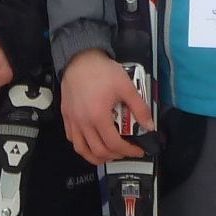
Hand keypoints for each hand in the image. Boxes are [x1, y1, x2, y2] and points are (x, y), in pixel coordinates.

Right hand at [60, 48, 151, 165]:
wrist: (79, 58)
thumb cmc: (101, 71)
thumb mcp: (126, 86)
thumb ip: (139, 108)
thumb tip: (149, 125)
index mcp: (98, 116)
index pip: (114, 144)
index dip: (129, 151)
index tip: (138, 149)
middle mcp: (83, 121)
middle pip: (99, 151)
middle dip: (116, 155)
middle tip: (126, 151)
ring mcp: (73, 119)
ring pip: (81, 149)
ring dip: (96, 156)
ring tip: (108, 153)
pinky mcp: (66, 115)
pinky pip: (71, 138)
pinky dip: (82, 145)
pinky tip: (90, 141)